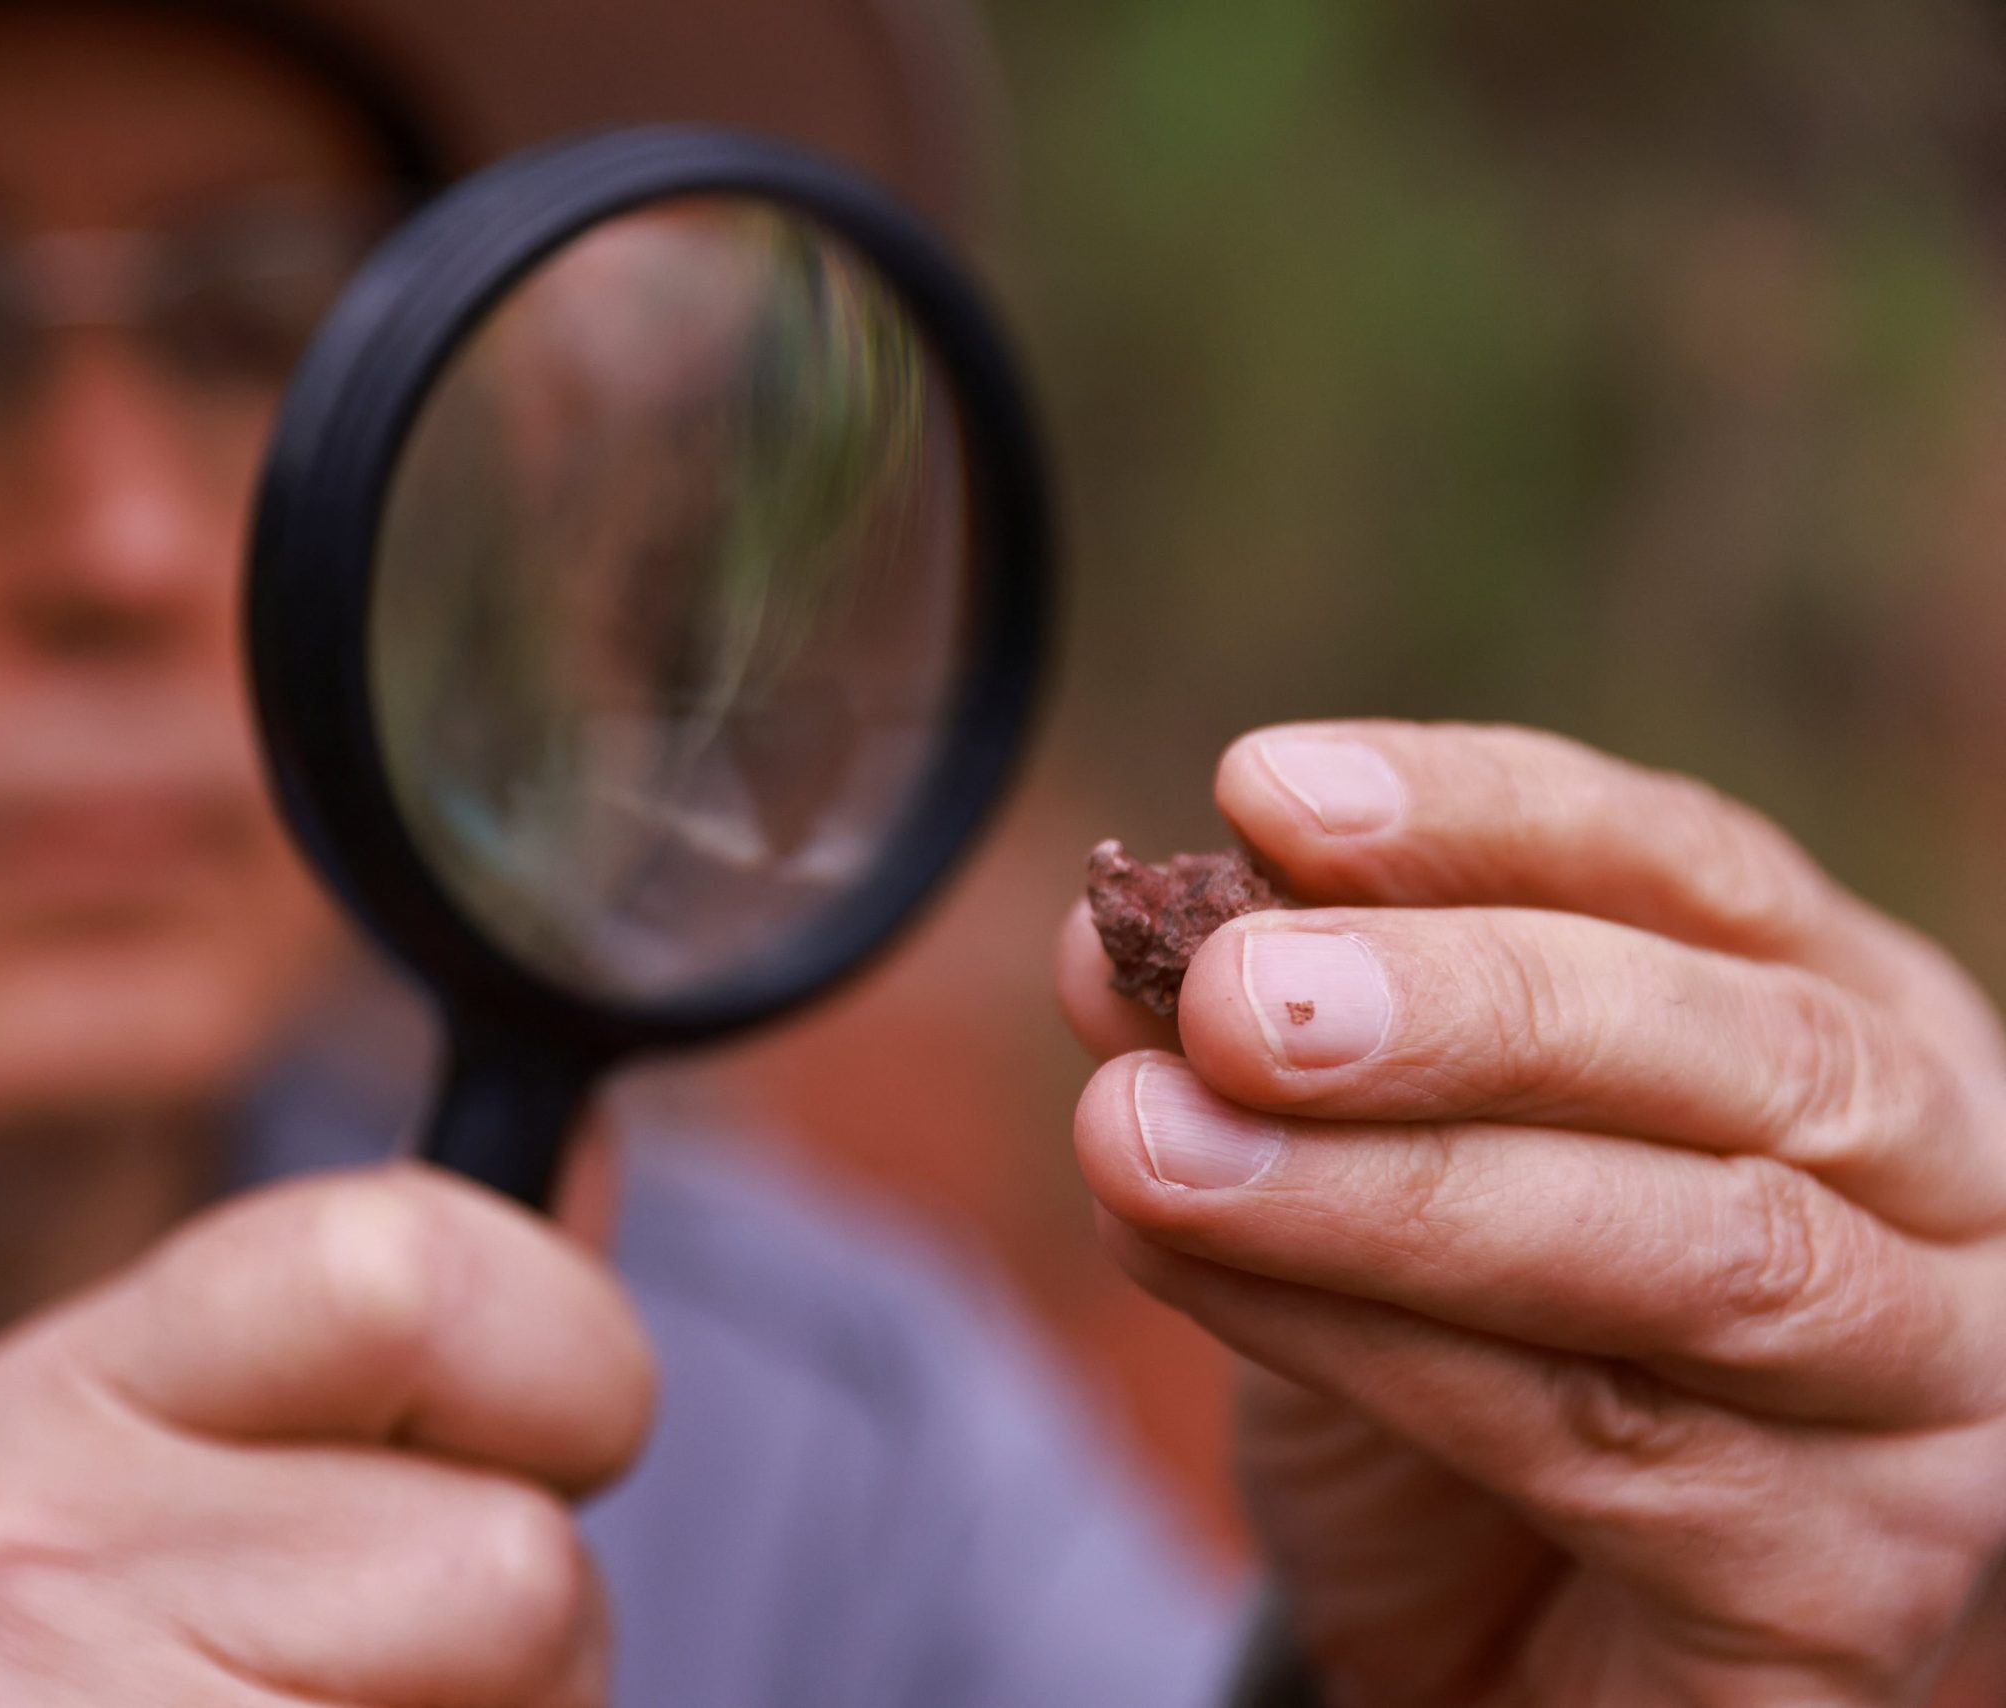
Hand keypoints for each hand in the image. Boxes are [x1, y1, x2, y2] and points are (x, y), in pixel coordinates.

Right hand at [0, 1164, 654, 1706]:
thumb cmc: (198, 1676)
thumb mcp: (266, 1457)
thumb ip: (437, 1305)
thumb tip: (584, 1145)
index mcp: (56, 1387)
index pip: (413, 1264)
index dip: (561, 1364)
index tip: (514, 1443)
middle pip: (513, 1562)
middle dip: (534, 1624)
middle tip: (401, 1665)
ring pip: (522, 1684)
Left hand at [1061, 721, 2005, 1704]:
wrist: (1514, 1660)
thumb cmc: (1470, 1377)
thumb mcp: (1353, 1179)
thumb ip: (1263, 1061)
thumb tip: (1103, 941)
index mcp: (1847, 1027)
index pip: (1693, 873)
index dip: (1484, 816)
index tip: (1264, 786)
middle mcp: (1945, 1194)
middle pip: (1747, 1051)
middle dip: (1466, 1004)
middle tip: (1225, 992)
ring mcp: (1933, 1404)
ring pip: (1695, 1257)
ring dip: (1393, 1186)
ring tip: (1151, 1137)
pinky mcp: (1851, 1594)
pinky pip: (1615, 1452)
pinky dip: (1378, 1347)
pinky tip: (1196, 1271)